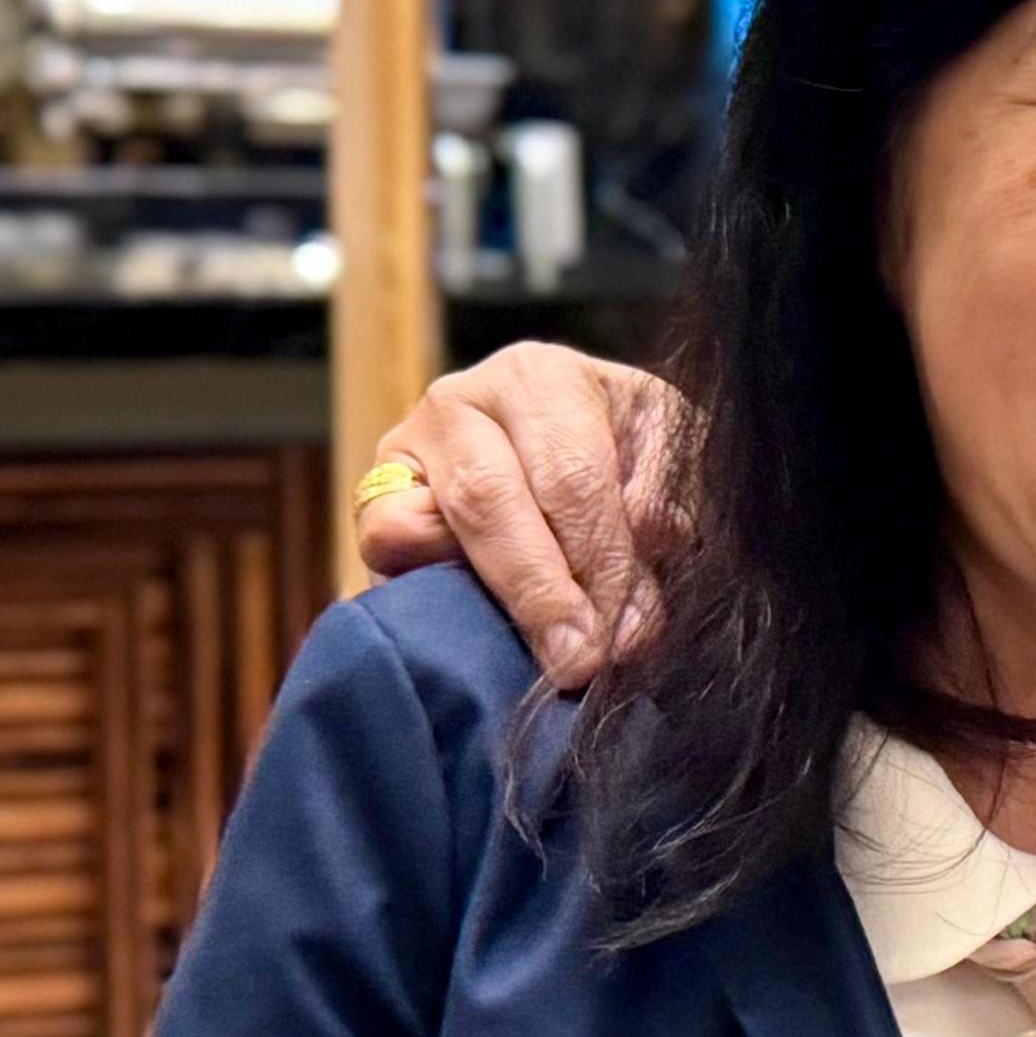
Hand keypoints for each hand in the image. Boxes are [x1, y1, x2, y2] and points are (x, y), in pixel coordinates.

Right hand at [356, 343, 687, 687]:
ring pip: (420, 526)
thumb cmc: (627, 454)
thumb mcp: (663, 457)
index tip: (626, 633)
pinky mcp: (370, 495)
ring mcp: (404, 445)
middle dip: (542, 592)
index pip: (569, 475)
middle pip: (490, 500)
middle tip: (581, 659)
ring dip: (486, 594)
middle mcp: (460, 399)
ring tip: (545, 649)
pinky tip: (486, 613)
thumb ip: (665, 494)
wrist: (561, 451)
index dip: (600, 559)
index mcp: (541, 377)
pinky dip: (425, 583)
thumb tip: (646, 555)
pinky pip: (381, 543)